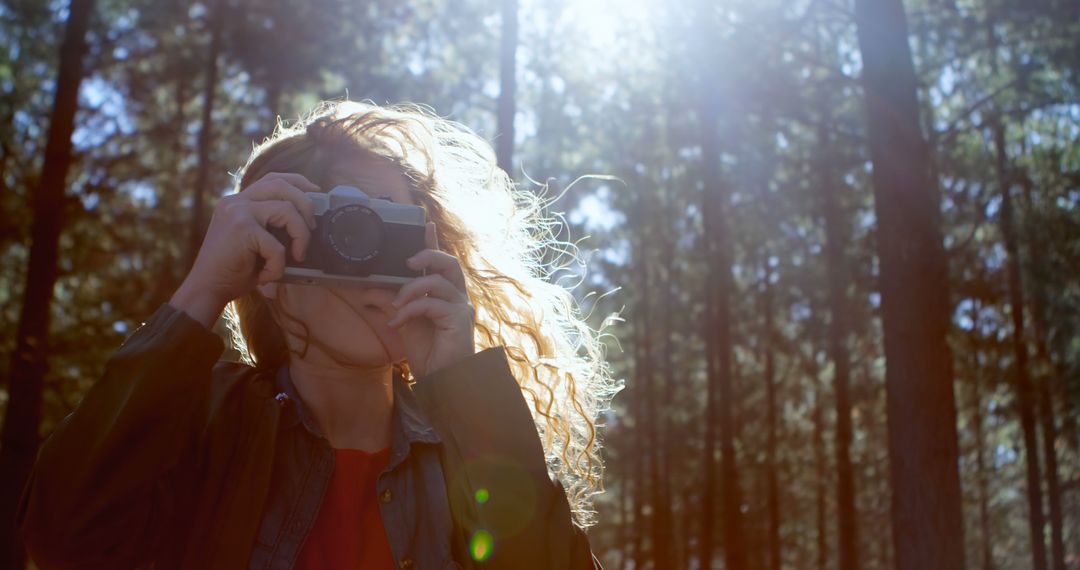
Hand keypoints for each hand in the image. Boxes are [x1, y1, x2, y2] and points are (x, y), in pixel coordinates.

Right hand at [170, 172, 318, 327]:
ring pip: (287, 210)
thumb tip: (308, 221)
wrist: (206, 289)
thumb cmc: (233, 270)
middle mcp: (236, 201)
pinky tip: (267, 277)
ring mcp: (238, 212)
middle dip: (306, 204)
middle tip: (312, 227)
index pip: (272, 179)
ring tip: (297, 256)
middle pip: (282, 185)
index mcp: (238, 202)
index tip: (315, 192)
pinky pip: (277, 246)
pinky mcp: (242, 229)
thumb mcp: (254, 241)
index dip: (298, 182)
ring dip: (301, 236)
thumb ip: (272, 226)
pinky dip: (279, 266)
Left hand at [388, 222, 475, 377]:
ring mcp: (460, 307)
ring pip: (437, 282)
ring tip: (396, 304)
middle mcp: (457, 297)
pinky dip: (411, 309)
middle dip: (428, 255)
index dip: (434, 244)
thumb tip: (370, 290)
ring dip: (411, 289)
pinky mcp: (459, 319)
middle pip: (449, 264)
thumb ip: (393, 304)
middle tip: (407, 261)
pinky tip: (398, 322)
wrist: (442, 380)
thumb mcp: (404, 323)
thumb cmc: (429, 353)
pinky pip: (431, 303)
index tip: (426, 226)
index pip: (441, 264)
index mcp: (446, 295)